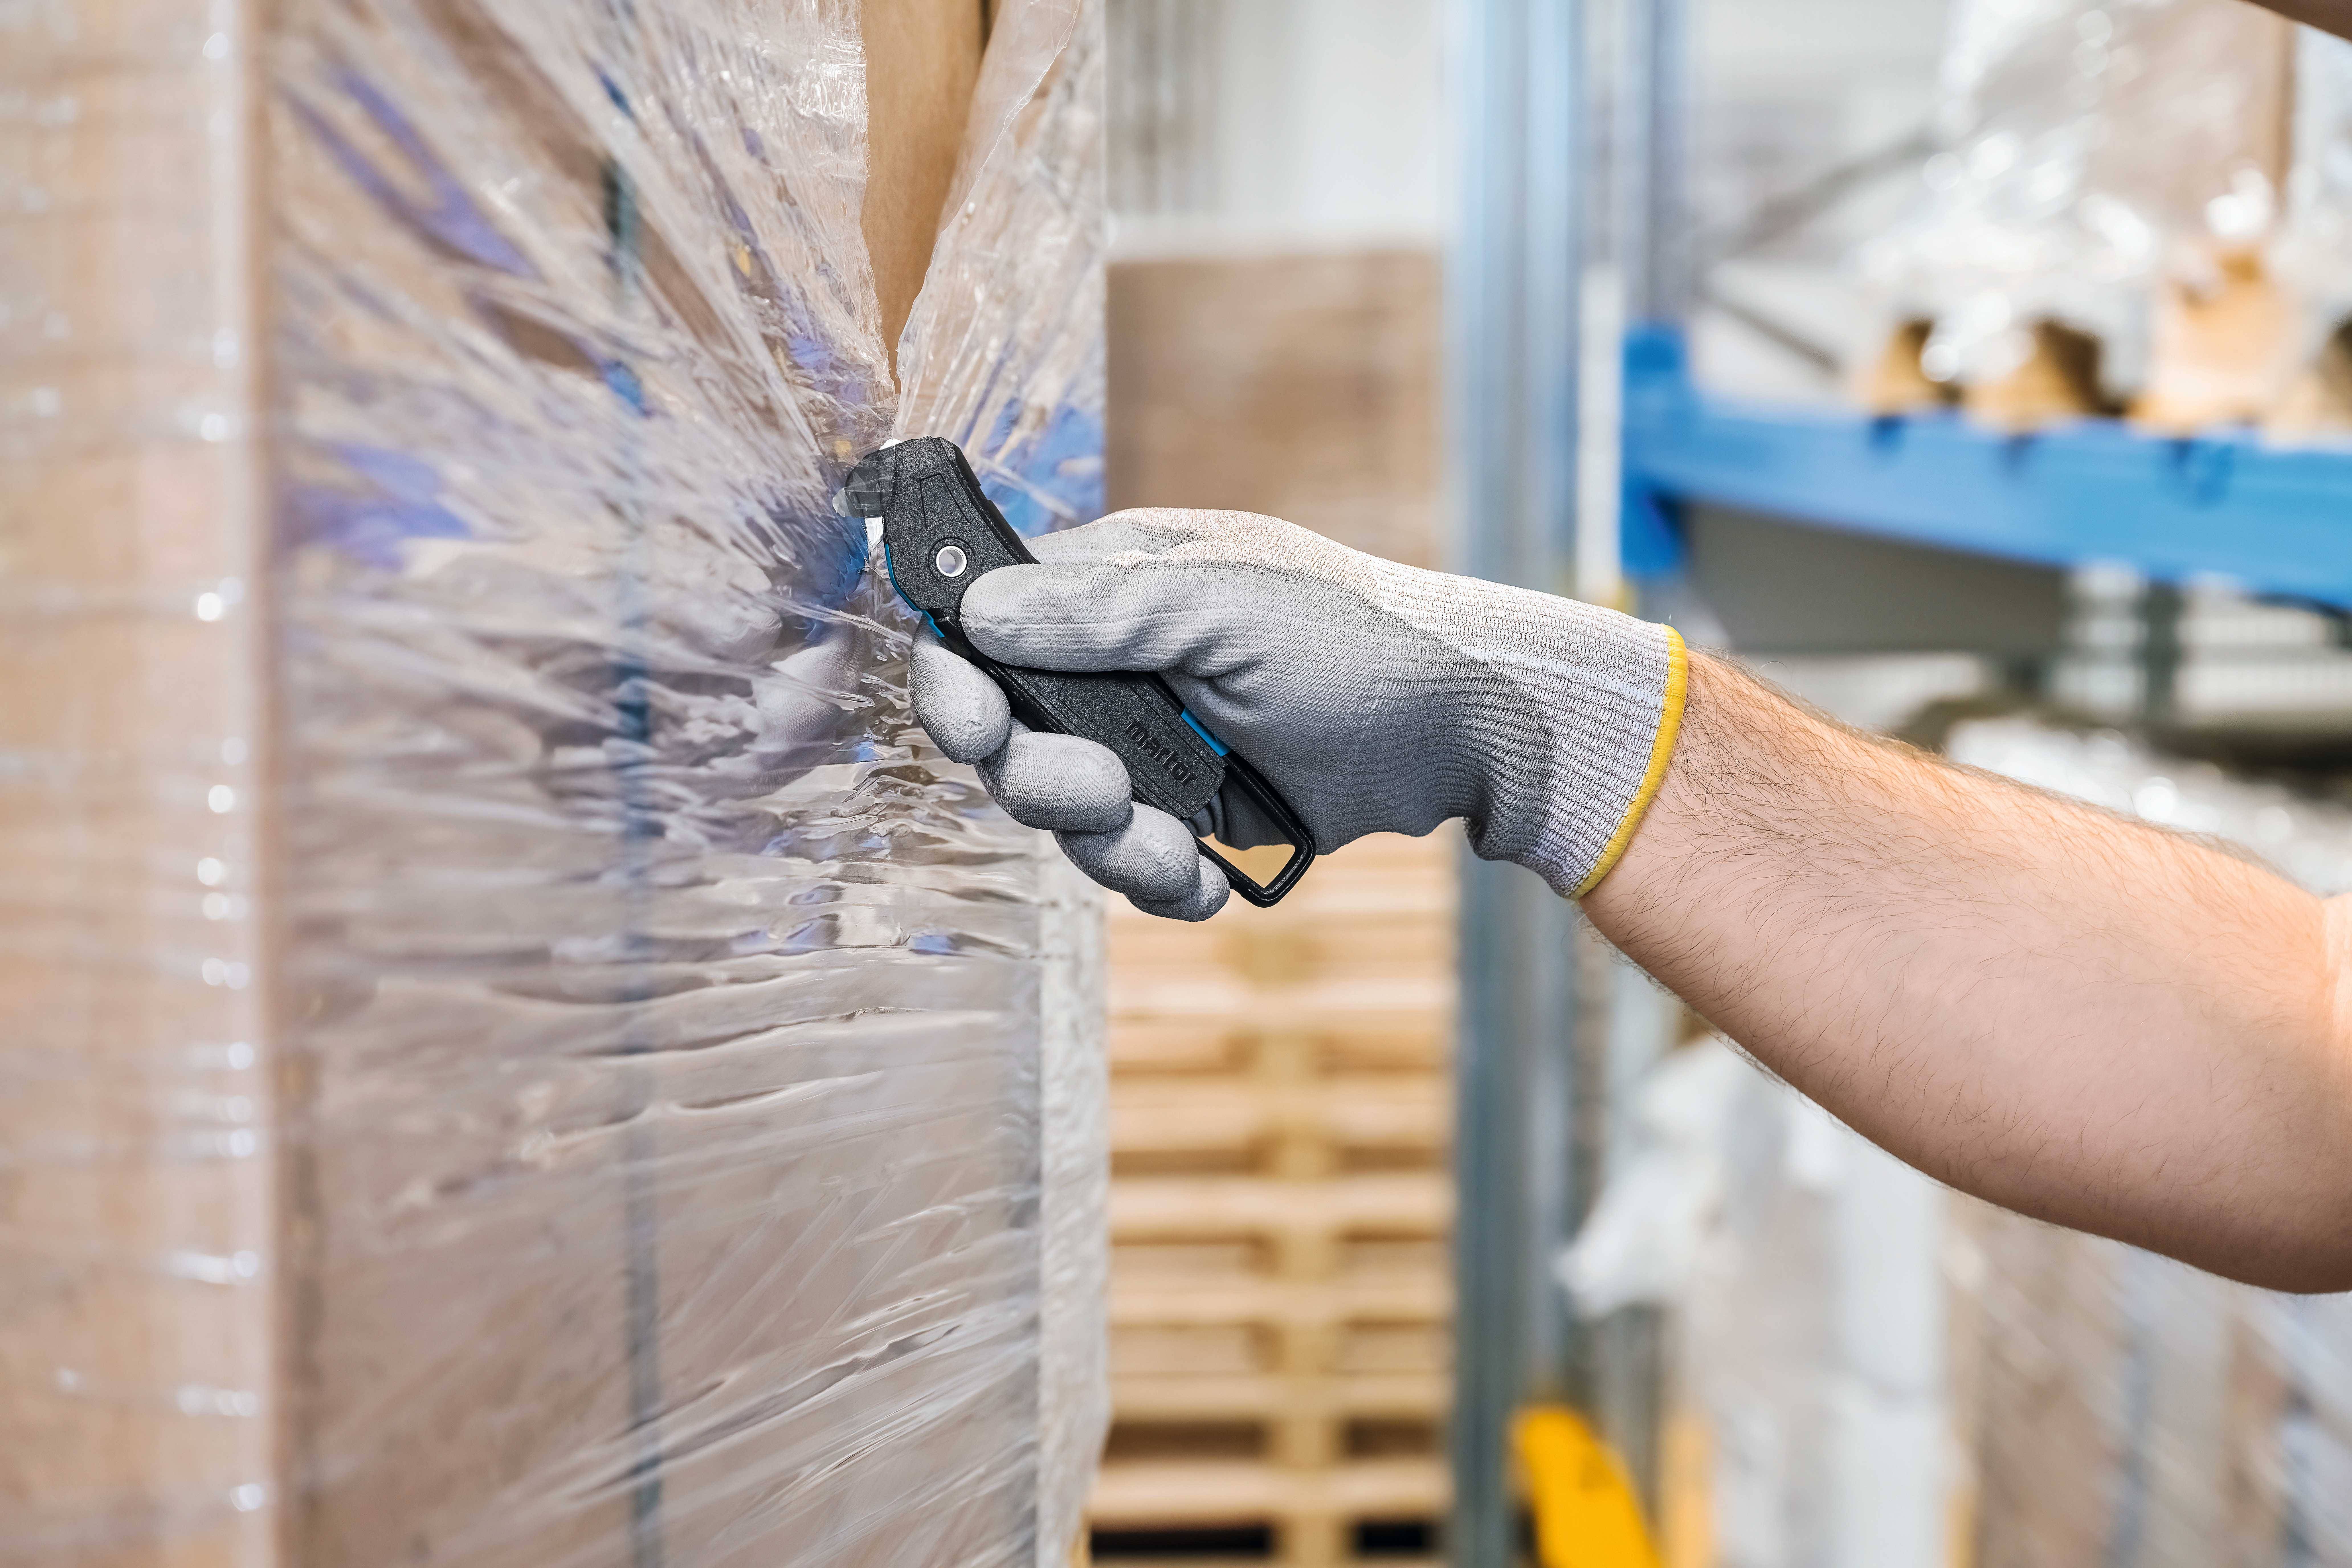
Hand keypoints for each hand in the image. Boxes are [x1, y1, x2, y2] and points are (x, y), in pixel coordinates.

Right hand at [909, 509, 1684, 918]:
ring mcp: (1156, 748)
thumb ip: (1100, 610)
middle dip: (1044, 780)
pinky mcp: (1196, 815)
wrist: (1464, 727)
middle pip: (1012, 742)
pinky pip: (1136, 867)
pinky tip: (1204, 879)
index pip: (985, 630)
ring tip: (1176, 843)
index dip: (958, 682)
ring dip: (1111, 845)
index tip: (971, 724)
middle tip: (1104, 787)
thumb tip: (979, 612)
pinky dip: (1163, 884)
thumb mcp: (1224, 605)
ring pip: (1071, 820)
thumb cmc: (1354, 640)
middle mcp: (1122, 671)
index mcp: (1113, 592)